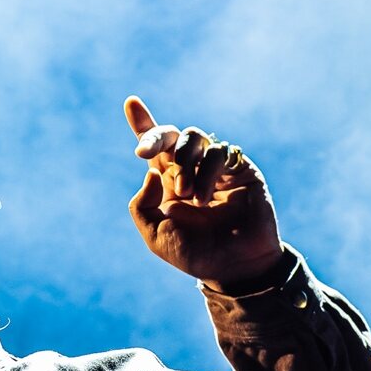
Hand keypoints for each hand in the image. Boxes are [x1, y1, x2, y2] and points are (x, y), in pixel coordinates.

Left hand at [124, 96, 283, 293]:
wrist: (232, 267)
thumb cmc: (194, 253)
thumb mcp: (156, 235)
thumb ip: (142, 205)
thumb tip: (151, 171)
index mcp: (167, 181)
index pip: (155, 147)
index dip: (143, 123)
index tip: (130, 103)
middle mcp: (191, 168)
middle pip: (172, 135)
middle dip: (155, 136)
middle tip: (143, 152)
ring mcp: (216, 166)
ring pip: (195, 138)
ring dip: (184, 162)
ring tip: (186, 194)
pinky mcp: (240, 168)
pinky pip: (219, 152)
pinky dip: (206, 171)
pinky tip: (204, 198)